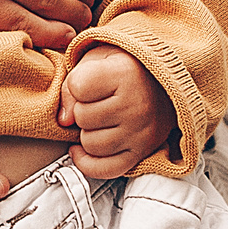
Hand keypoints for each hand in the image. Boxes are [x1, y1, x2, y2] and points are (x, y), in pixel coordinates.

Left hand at [60, 47, 169, 177]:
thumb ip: (72, 84)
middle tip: (98, 101)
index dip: (76, 85)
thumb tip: (64, 121)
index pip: (78, 87)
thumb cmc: (126, 69)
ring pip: (90, 145)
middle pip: (82, 118)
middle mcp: (137, 106)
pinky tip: (83, 149)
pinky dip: (88, 163)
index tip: (90, 82)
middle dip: (82, 110)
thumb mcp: (97, 58)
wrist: (163, 83)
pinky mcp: (141, 153)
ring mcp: (141, 133)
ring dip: (88, 133)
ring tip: (101, 119)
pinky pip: (105, 170)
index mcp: (126, 75)